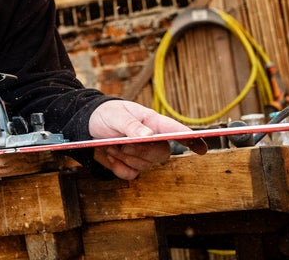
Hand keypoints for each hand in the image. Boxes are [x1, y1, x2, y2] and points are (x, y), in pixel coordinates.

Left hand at [89, 100, 207, 179]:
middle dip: (139, 152)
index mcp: (152, 122)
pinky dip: (118, 168)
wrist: (85, 126)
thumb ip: (132, 126)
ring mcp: (142, 154)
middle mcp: (152, 139)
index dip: (192, 140)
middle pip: (161, 154)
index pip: (177, 132)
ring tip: (112, 145)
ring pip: (144, 166)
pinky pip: (131, 174)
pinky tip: (110, 155)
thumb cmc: (104, 114)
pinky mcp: (130, 165)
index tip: (202, 148)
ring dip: (125, 157)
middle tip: (121, 143)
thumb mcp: (116, 115)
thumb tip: (150, 136)